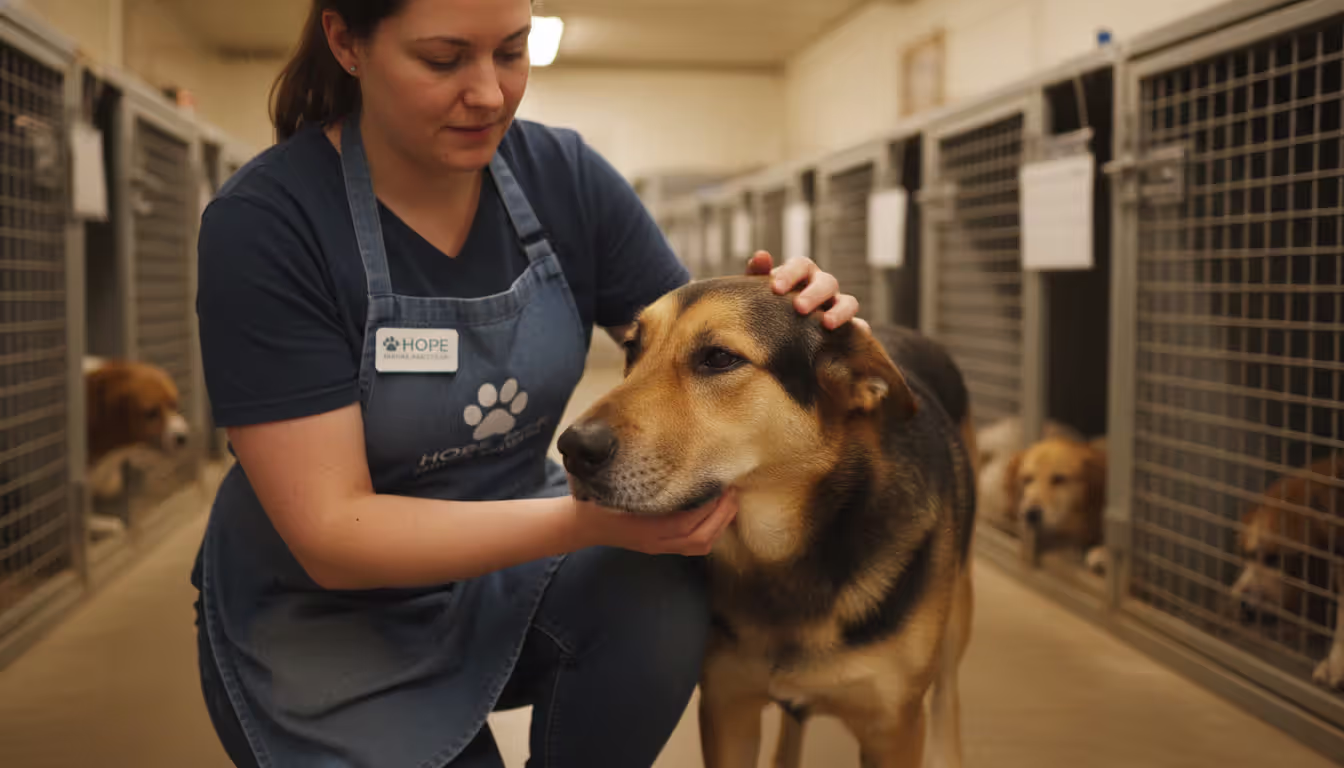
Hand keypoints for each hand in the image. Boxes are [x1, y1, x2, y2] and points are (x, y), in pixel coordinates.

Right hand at [571, 489, 738, 555]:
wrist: (582, 525)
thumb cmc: (595, 499)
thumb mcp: (610, 484)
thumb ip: (633, 474)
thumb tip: (657, 454)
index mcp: (642, 526)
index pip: (684, 523)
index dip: (706, 507)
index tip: (720, 484)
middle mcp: (654, 541)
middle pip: (698, 538)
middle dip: (721, 516)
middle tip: (733, 491)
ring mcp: (658, 547)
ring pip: (699, 545)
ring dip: (719, 525)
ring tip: (729, 502)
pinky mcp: (660, 547)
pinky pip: (694, 547)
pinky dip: (711, 531)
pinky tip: (716, 513)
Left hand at [746, 251, 867, 331]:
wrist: (778, 334)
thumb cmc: (769, 306)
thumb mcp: (759, 291)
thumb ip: (758, 274)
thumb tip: (762, 256)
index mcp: (802, 274)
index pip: (801, 266)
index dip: (790, 274)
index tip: (776, 288)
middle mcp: (823, 287)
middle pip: (827, 282)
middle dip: (814, 294)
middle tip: (799, 308)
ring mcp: (838, 307)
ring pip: (849, 302)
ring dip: (840, 311)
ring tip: (827, 324)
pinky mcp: (849, 330)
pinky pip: (860, 329)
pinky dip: (860, 331)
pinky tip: (855, 338)